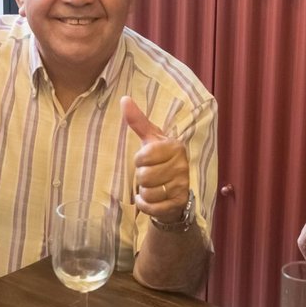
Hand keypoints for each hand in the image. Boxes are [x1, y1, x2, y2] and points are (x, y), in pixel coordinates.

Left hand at [122, 96, 191, 222]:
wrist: (174, 189)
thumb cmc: (160, 160)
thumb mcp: (150, 139)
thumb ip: (138, 121)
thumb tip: (124, 99)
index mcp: (174, 146)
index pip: (144, 156)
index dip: (139, 160)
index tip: (146, 160)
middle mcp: (181, 165)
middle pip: (144, 176)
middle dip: (141, 178)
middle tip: (149, 175)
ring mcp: (182, 185)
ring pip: (148, 192)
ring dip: (144, 192)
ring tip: (151, 187)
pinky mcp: (179, 203)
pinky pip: (152, 207)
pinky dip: (145, 205)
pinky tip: (149, 199)